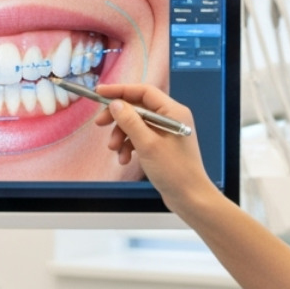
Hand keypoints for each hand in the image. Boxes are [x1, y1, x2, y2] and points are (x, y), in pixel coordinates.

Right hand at [93, 84, 216, 212]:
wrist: (189, 198)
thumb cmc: (174, 171)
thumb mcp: (147, 144)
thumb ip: (130, 121)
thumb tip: (115, 104)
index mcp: (173, 112)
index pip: (143, 92)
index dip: (120, 90)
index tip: (100, 92)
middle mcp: (170, 118)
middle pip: (137, 108)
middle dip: (118, 117)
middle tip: (100, 124)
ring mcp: (166, 132)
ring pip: (136, 124)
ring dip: (121, 135)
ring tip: (114, 150)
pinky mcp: (161, 145)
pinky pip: (140, 138)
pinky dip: (129, 146)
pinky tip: (124, 159)